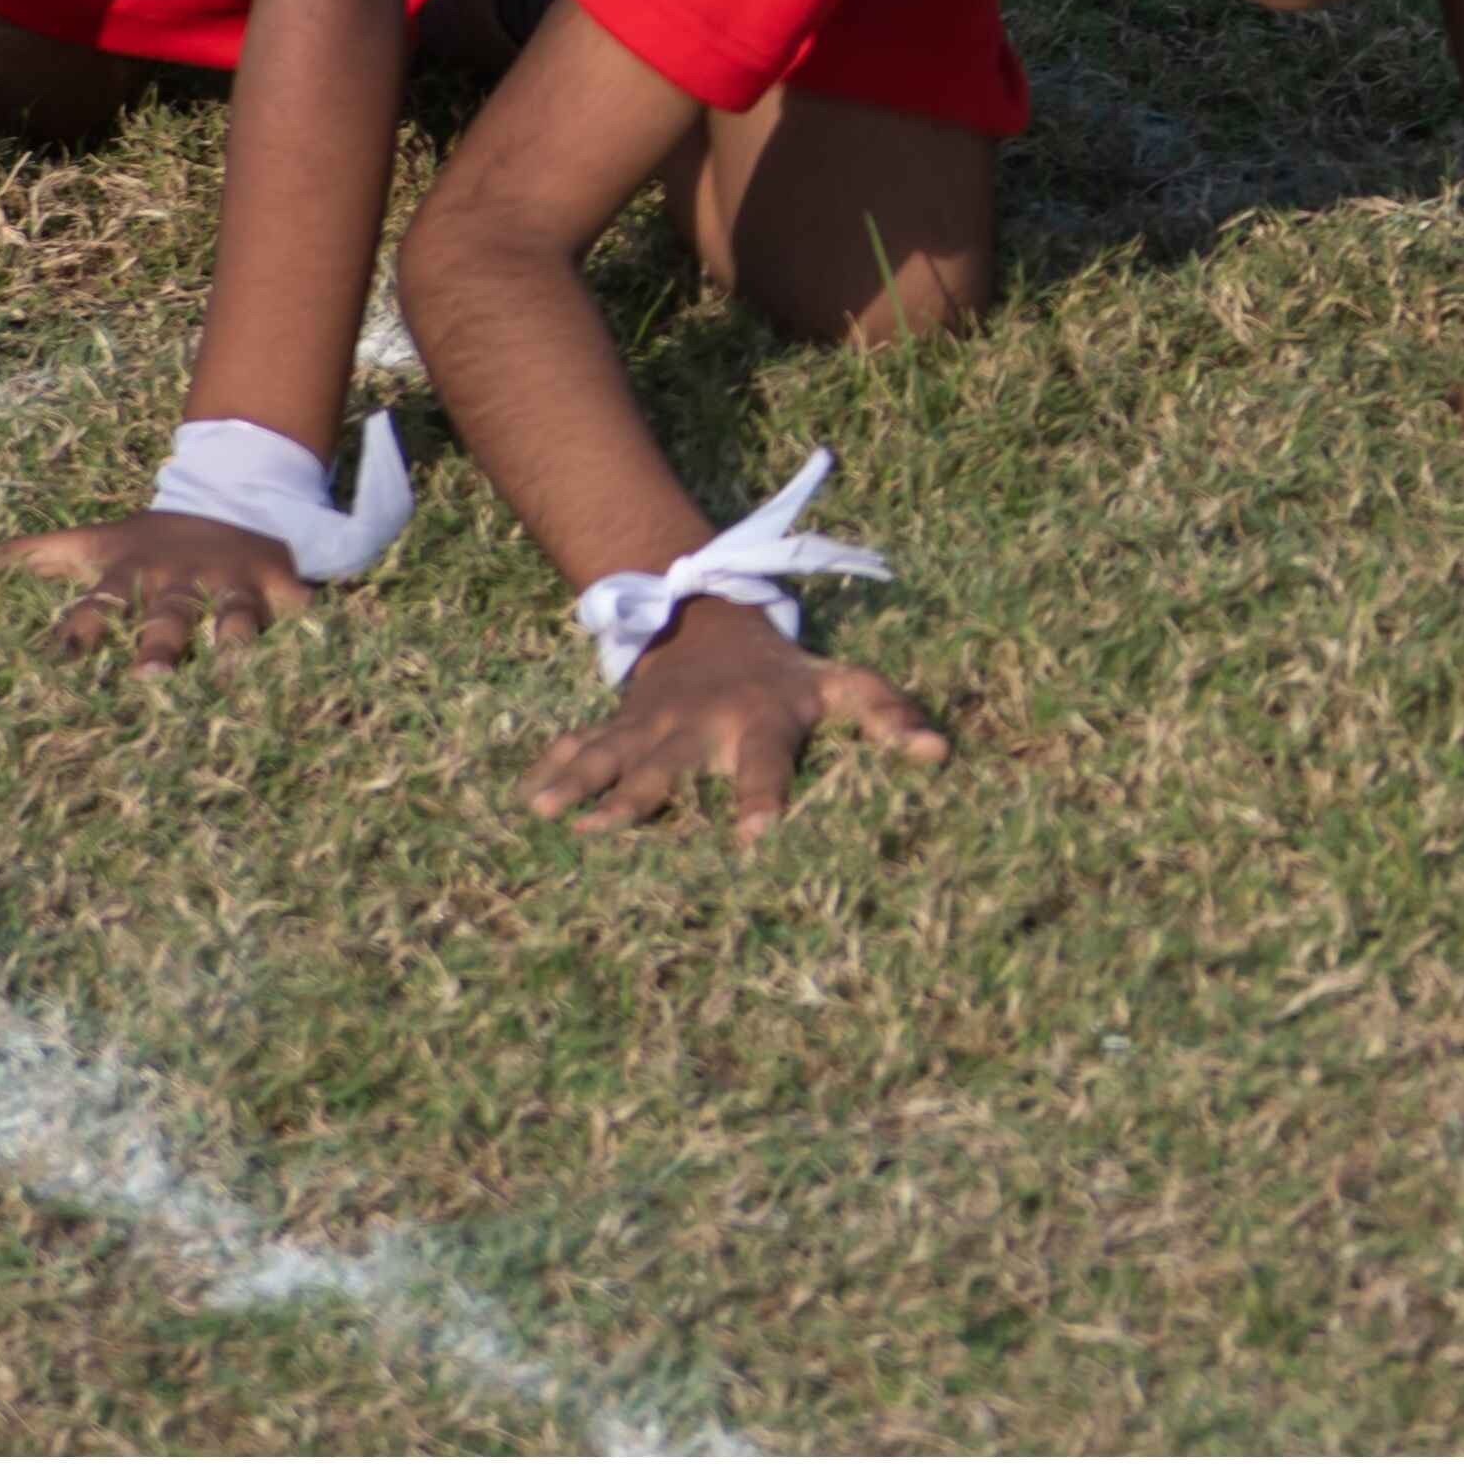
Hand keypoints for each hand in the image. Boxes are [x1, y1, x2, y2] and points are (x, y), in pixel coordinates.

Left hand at [0, 503, 320, 670]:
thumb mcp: (102, 541)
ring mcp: (235, 583)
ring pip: (235, 614)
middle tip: (150, 677)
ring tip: (235, 664)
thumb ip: (44, 553)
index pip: (99, 604)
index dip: (80, 631)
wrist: (239, 495)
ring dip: (235, 638)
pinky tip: (318, 653)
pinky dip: (311, 630)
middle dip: (160, 644)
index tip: (61, 660)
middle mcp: (183, 580)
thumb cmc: (156, 539)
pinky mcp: (284, 585)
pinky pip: (301, 611)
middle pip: (168, 616)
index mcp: (135, 574)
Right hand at [529, 599, 946, 838]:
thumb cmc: (792, 677)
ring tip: (546, 811)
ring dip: (579, 781)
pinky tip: (523, 796)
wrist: (719, 625)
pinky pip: (580, 744)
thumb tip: (940, 753)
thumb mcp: (846, 684)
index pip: (765, 764)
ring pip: (612, 754)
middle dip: (638, 798)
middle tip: (603, 832)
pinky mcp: (619, 725)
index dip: (762, 798)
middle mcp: (700, 727)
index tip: (757, 838)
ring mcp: (652, 726)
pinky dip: (551, 766)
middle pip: (669, 766)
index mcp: (760, 722)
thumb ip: (891, 714)